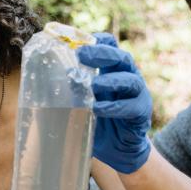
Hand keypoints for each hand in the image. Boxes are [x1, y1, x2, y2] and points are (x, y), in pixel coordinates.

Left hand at [76, 33, 151, 173]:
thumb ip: (72, 90)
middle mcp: (128, 77)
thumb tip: (48, 80)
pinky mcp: (142, 113)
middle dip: (101, 53)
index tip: (77, 40)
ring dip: (110, 80)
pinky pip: (132, 107)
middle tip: (80, 55)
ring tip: (91, 85)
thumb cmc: (98, 121)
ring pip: (130, 79)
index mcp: (112, 70)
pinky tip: (98, 109)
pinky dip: (114, 107)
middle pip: (121, 57)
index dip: (97, 39)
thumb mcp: (81, 102)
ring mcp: (138, 94)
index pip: (110, 45)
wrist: (118, 150)